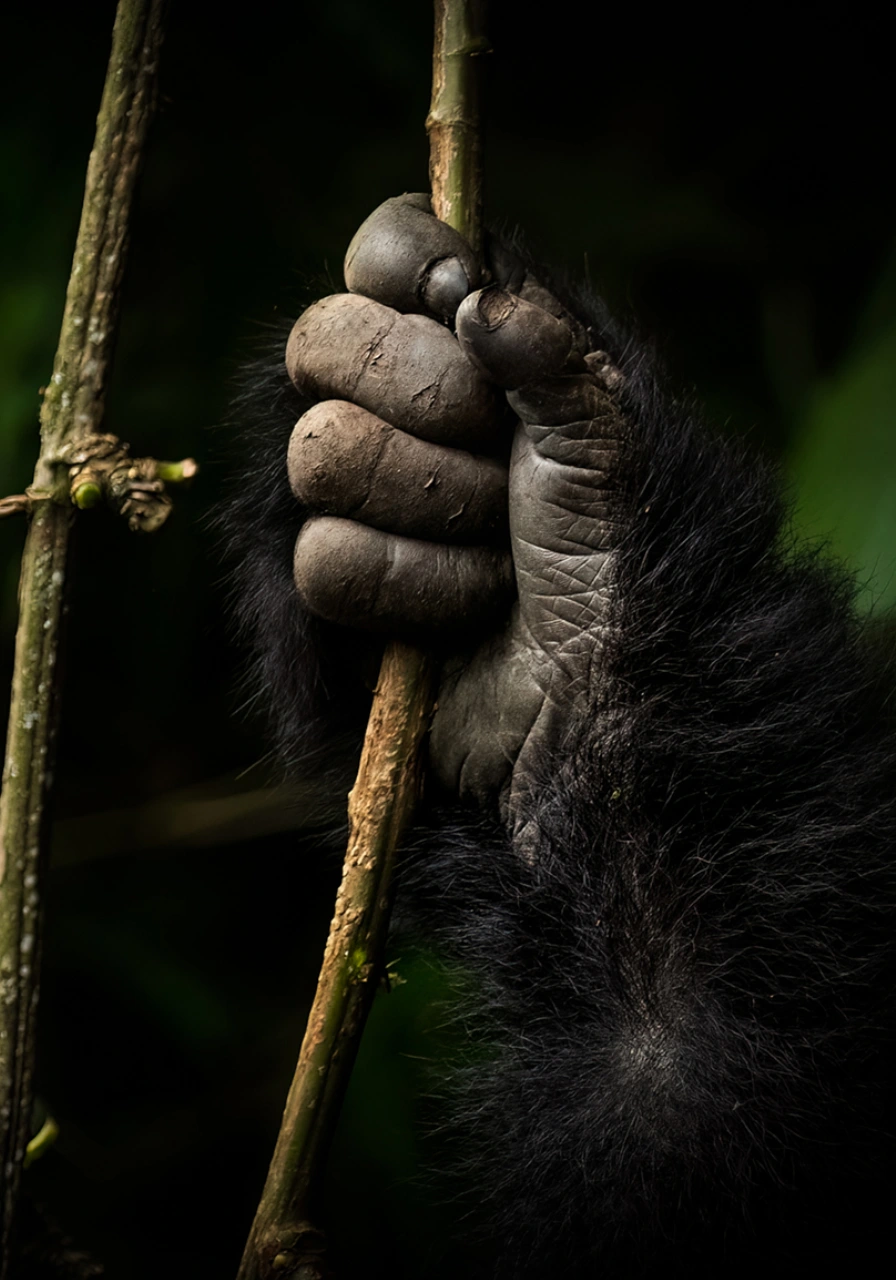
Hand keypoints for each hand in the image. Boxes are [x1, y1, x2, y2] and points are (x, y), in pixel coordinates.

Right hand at [285, 195, 629, 819]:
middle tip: (500, 456)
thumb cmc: (618, 555)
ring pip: (316, 453)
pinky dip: (415, 590)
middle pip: (319, 340)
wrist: (603, 689)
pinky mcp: (339, 578)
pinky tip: (468, 613)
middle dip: (427, 404)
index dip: (401, 268)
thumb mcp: (608, 440)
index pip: (381, 251)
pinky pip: (324, 556)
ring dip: (434, 512)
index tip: (453, 303)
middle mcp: (398, 406)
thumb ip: (544, 347)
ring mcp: (360, 493)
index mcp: (468, 347)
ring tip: (501, 551)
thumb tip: (473, 296)